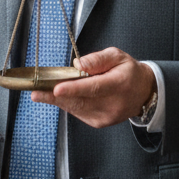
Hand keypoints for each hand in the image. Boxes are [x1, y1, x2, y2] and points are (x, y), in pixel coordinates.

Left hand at [31, 47, 155, 128]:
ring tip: (39, 93)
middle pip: (80, 101)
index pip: (93, 88)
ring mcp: (106, 116)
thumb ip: (98, 59)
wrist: (143, 92)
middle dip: (55, 96)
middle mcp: (113, 104)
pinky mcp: (100, 122)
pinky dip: (67, 104)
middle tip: (36, 90)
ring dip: (57, 100)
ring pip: (77, 108)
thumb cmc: (128, 72)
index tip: (56, 89)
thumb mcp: (117, 56)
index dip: (73, 89)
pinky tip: (57, 97)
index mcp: (118, 84)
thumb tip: (78, 65)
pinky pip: (79, 112)